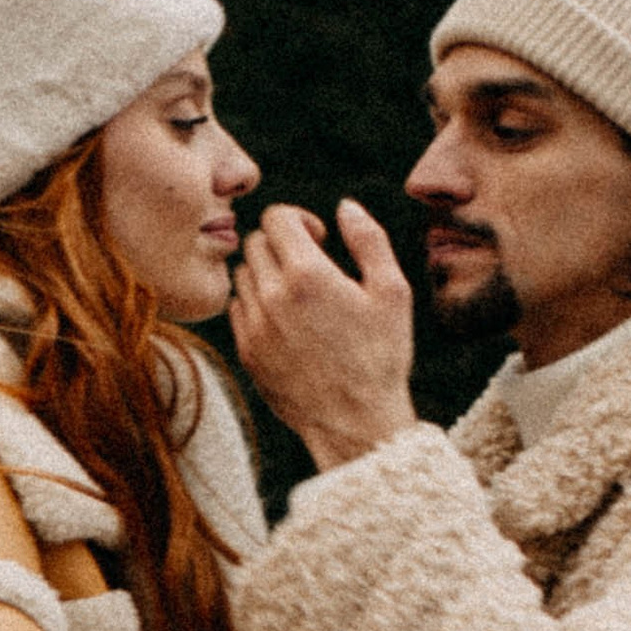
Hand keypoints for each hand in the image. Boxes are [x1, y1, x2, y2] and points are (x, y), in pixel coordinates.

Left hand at [228, 198, 418, 470]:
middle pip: (256, 241)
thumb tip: (345, 207)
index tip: (320, 240)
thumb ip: (369, 240)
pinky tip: (286, 320)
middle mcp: (272, 295)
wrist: (356, 423)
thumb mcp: (392, 292)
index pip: (277, 217)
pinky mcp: (246, 352)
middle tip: (311, 265)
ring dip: (267, 273)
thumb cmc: (382, 357)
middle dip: (282, 244)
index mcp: (308, 274)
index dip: (300, 220)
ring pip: (242, 274)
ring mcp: (254, 326)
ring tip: (298, 294)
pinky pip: (238, 308)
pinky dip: (256, 304)